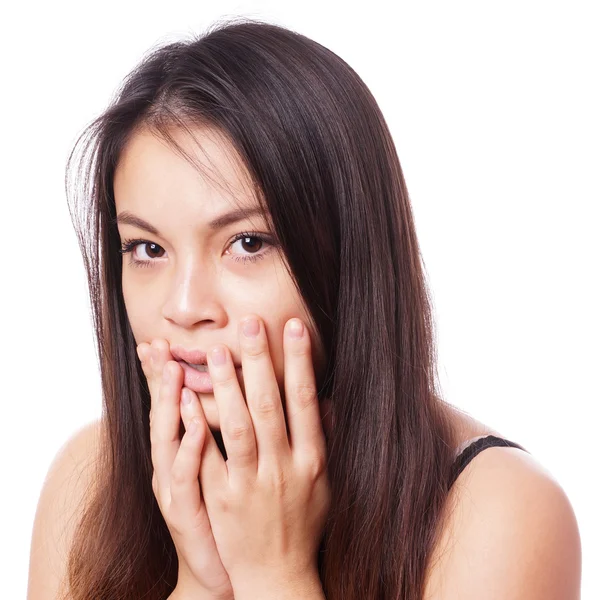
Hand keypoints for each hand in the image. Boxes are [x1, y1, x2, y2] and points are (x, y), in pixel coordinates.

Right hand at [137, 339, 233, 599]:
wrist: (225, 572)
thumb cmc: (232, 515)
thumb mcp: (230, 468)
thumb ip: (240, 429)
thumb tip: (257, 392)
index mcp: (187, 450)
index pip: (177, 402)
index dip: (169, 372)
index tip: (168, 338)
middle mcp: (175, 464)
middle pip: (165, 413)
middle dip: (162, 376)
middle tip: (157, 341)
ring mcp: (178, 488)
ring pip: (169, 438)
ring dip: (171, 402)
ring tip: (174, 369)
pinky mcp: (187, 511)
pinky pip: (186, 476)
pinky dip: (190, 447)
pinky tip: (196, 423)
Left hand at [192, 315, 330, 596]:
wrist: (279, 577)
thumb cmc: (305, 527)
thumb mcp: (326, 485)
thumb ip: (327, 442)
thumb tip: (328, 404)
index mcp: (312, 460)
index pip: (307, 400)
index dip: (300, 361)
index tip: (294, 327)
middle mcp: (284, 467)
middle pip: (271, 405)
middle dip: (261, 360)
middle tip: (250, 323)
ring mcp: (252, 483)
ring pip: (238, 425)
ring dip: (227, 386)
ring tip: (216, 351)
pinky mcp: (222, 497)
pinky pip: (208, 456)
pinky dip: (197, 425)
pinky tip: (185, 398)